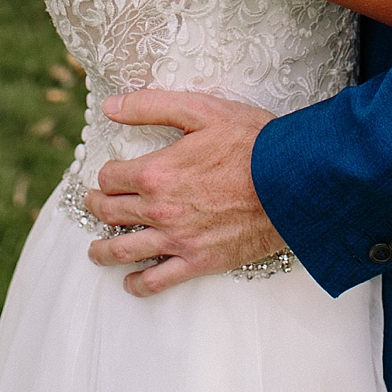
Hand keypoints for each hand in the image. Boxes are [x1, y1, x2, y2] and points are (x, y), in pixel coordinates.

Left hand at [83, 92, 280, 291]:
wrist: (295, 183)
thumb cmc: (253, 143)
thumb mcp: (202, 111)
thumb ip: (152, 106)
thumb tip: (110, 107)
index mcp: (155, 172)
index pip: (110, 177)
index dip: (107, 174)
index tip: (112, 174)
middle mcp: (159, 209)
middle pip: (110, 212)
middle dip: (97, 207)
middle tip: (96, 205)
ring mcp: (177, 239)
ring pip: (123, 250)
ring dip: (103, 250)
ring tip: (97, 250)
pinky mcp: (198, 262)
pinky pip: (157, 281)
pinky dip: (137, 285)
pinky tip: (129, 282)